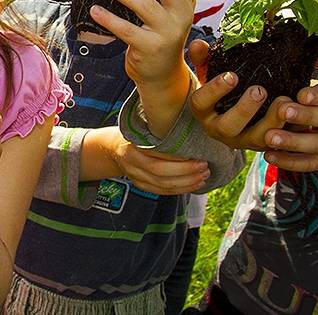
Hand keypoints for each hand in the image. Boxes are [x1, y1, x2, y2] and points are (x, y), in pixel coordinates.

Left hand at [90, 0, 193, 88]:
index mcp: (185, 0)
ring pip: (145, 5)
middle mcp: (182, 14)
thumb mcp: (162, 10)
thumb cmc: (156, 34)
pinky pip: (127, 30)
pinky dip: (109, 18)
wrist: (161, 72)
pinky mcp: (152, 48)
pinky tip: (95, 10)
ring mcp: (168, 32)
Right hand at [95, 126, 209, 194]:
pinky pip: (162, 192)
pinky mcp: (141, 185)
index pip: (157, 155)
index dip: (178, 158)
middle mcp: (132, 162)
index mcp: (132, 145)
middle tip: (204, 166)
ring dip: (187, 183)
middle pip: (160, 172)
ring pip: (163, 185)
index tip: (198, 154)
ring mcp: (135, 176)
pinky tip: (194, 184)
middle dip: (186, 171)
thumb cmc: (134, 133)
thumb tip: (191, 126)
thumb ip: (159, 128)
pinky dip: (180, 190)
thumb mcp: (142, 126)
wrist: (112, 148)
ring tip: (203, 176)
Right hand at [187, 40, 288, 149]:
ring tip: (284, 100)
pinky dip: (289, 129)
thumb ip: (203, 59)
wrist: (232, 114)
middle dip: (244, 109)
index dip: (214, 90)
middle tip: (259, 90)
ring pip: (255, 138)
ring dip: (270, 121)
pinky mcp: (263, 145)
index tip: (232, 75)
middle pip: (227, 126)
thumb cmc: (220, 90)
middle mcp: (219, 130)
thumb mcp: (209, 74)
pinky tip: (299, 112)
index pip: (201, 102)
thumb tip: (198, 43)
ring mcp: (242, 140)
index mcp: (203, 111)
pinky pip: (276, 142)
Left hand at [261, 81, 317, 169]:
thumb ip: (307, 90)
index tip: (301, 94)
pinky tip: (270, 156)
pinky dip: (289, 162)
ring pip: (316, 144)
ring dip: (292, 142)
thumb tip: (276, 86)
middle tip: (282, 111)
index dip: (317, 95)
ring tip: (270, 137)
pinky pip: (310, 163)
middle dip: (304, 116)